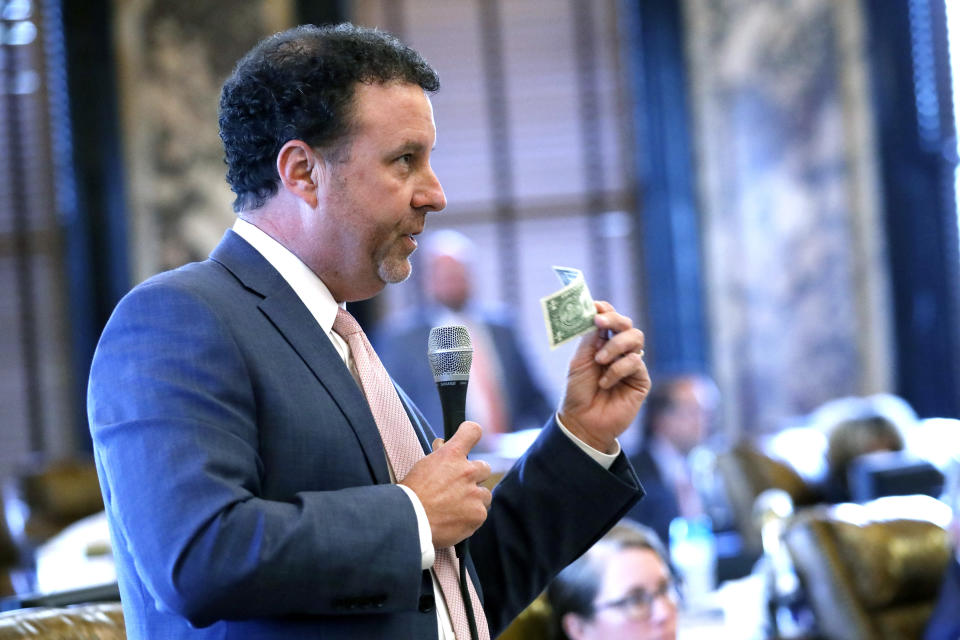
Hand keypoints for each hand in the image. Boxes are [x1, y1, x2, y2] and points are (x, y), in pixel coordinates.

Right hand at [399, 421, 491, 548]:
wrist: (410, 522)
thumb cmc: (411, 494)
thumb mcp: (423, 466)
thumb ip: (439, 456)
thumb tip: (443, 445)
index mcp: (451, 455)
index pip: (472, 431)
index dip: (471, 434)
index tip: (469, 441)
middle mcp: (467, 471)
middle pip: (484, 467)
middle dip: (474, 476)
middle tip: (459, 487)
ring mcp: (475, 494)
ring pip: (485, 494)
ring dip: (475, 499)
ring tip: (456, 508)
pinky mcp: (478, 514)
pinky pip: (481, 513)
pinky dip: (471, 518)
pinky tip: (455, 520)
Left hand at [558, 301, 649, 453]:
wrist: (583, 421)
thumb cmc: (578, 392)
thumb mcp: (579, 361)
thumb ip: (590, 338)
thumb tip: (597, 314)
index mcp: (602, 343)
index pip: (609, 319)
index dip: (604, 309)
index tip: (593, 306)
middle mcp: (620, 350)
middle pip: (626, 324)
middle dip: (613, 320)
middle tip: (599, 322)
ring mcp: (632, 364)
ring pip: (636, 338)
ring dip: (615, 346)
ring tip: (600, 360)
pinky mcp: (641, 379)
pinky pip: (636, 362)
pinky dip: (618, 369)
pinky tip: (606, 382)